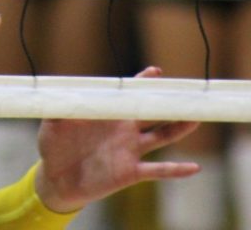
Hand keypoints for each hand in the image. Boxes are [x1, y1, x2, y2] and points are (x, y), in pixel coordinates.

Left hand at [34, 67, 199, 213]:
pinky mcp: (131, 172)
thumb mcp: (52, 124)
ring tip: (197, 119)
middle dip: (169, 102)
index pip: (128, 94)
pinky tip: (194, 168)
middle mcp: (124, 129)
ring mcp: (130, 150)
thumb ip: (57, 108)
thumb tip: (57, 94)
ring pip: (162, 136)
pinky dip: (176, 170)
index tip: (156, 72)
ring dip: (179, 128)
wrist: (57, 179)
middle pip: (153, 112)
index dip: (142, 82)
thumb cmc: (55, 147)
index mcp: (108, 114)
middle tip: (189, 92)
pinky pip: (158, 170)